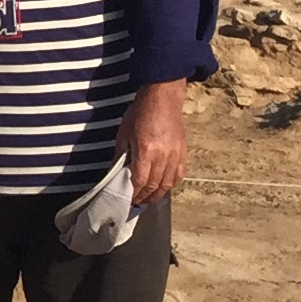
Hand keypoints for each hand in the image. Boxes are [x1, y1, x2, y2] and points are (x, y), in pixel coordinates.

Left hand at [123, 79, 188, 204]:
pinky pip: (178, 174)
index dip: (134, 193)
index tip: (128, 200)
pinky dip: (170, 184)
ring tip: (148, 198)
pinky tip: (163, 188)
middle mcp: (163, 156)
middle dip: (144, 197)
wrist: (162, 99)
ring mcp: (175, 155)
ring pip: (168, 183)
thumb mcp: (124, 134)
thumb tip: (117, 173)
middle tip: (136, 202)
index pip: (140, 181)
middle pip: (154, 185)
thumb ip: (121, 156)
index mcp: (146, 151)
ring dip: (157, 194)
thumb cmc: (140, 113)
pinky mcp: (183, 152)